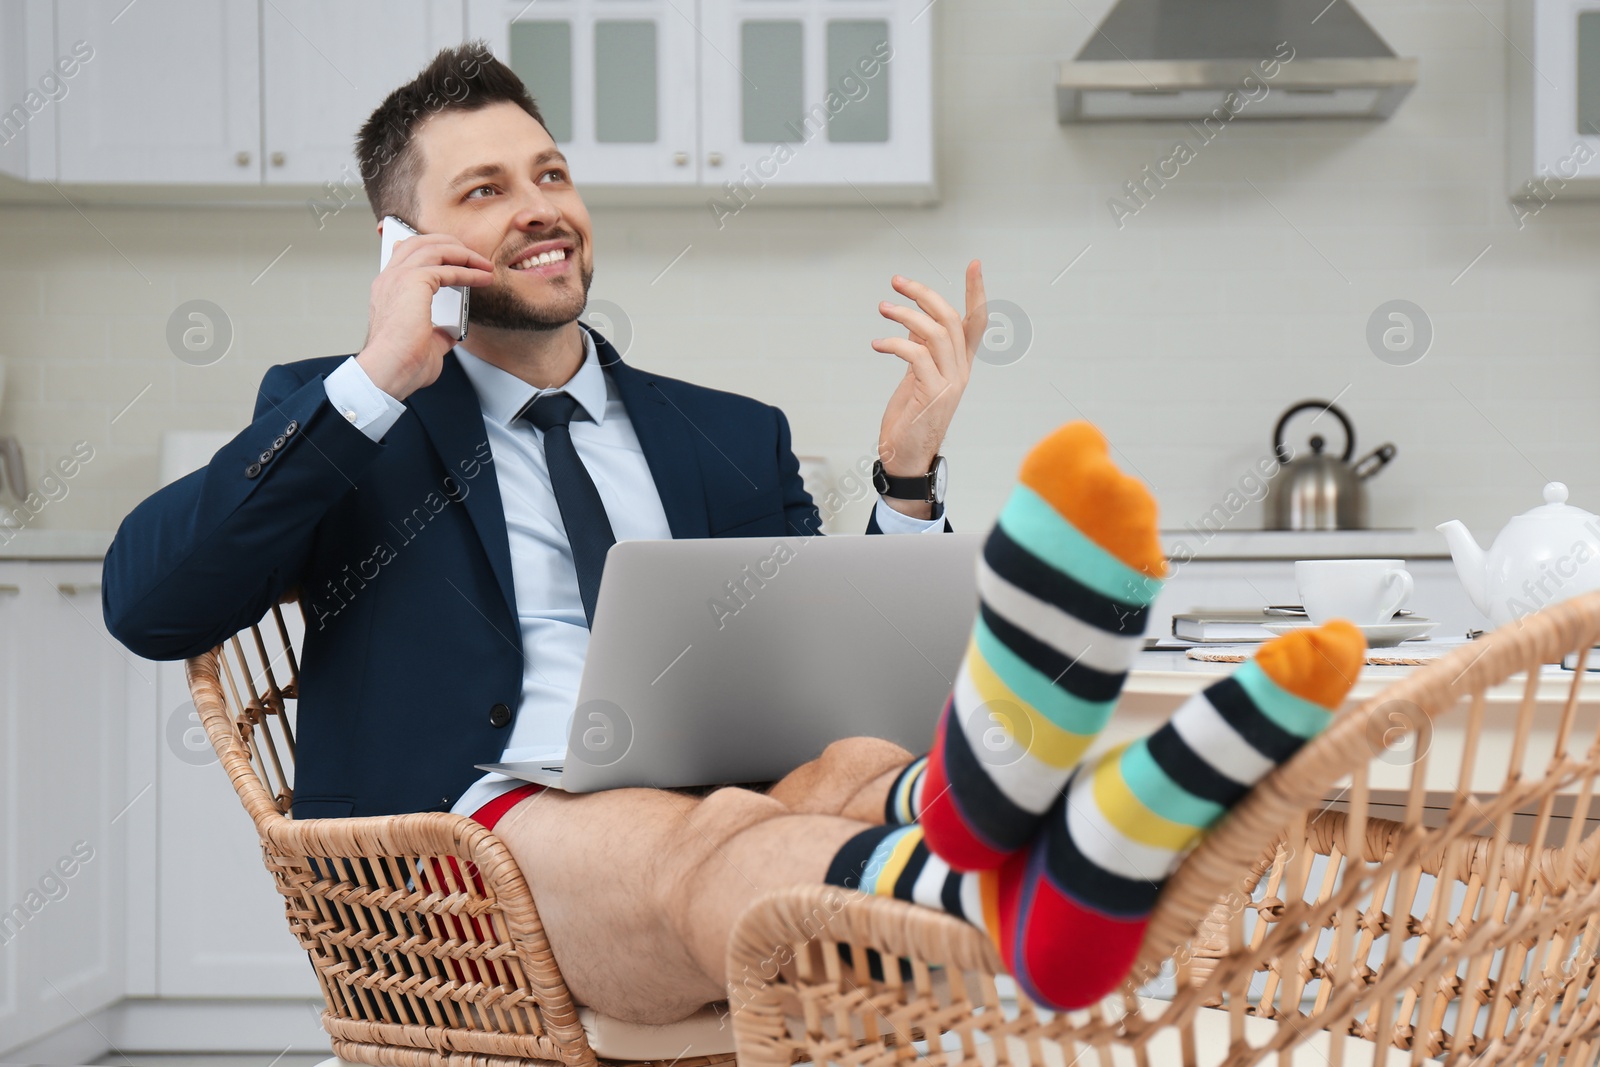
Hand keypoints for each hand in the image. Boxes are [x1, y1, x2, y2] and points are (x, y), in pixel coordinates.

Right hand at [355, 231, 495, 400]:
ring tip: (483, 265)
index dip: (431, 250)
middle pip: (421, 242)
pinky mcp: (415, 281)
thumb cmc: (401, 363)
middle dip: (451, 244)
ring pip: (435, 248)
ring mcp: (400, 276)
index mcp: (387, 290)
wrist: (389, 370)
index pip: (405, 254)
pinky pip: (449, 268)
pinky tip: (483, 278)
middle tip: (473, 256)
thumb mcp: (424, 342)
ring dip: (464, 254)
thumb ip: (437, 331)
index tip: (453, 255)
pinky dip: (469, 272)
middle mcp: (390, 278)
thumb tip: (451, 332)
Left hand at [872, 260, 985, 514]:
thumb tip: (914, 324)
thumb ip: (921, 351)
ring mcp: (950, 383)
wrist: (906, 458)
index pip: (976, 322)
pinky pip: (917, 355)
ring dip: (906, 315)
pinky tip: (877, 344)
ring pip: (936, 333)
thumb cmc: (910, 419)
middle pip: (952, 319)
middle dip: (925, 294)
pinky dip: (895, 343)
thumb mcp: (917, 378)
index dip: (977, 292)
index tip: (975, 264)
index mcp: (959, 365)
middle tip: (897, 282)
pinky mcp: (932, 393)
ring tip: (883, 308)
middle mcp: (960, 371)